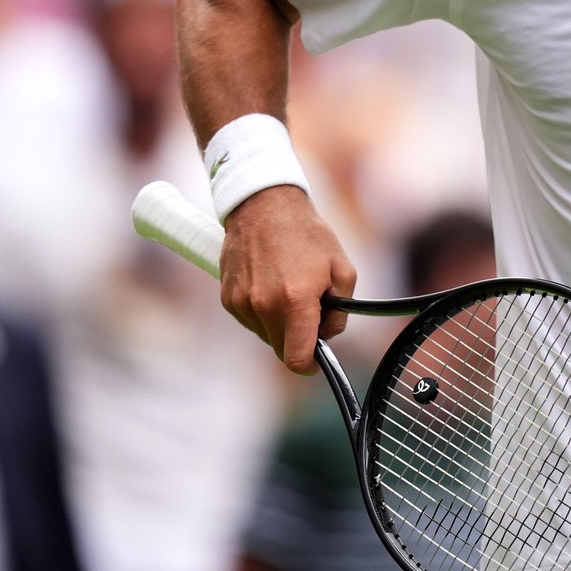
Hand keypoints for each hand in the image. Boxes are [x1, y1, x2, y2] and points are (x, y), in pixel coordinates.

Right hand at [220, 185, 357, 373]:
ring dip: (279, 323)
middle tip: (308, 309)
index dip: (310, 365)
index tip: (316, 359)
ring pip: (265, 334)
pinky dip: (262, 311)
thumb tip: (328, 337)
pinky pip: (250, 320)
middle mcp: (265, 306)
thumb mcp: (342, 269)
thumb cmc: (307, 235)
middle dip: (297, 337)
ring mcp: (243, 303)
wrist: (264, 206)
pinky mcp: (228, 298)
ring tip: (287, 288)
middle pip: (281, 349)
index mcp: (296, 301)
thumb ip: (341, 312)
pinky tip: (269, 284)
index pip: (297, 359)